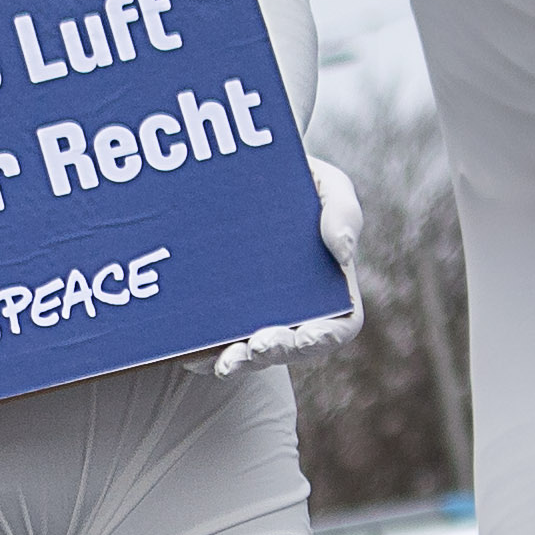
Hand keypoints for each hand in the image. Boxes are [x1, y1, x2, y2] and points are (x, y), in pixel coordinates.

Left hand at [208, 157, 366, 377]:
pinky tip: (190, 355)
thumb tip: (342, 250)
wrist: (239, 170)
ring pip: (250, 355)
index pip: (337, 327)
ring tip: (225, 361)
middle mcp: (292, 312)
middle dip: (275, 354)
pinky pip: (210, 346)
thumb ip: (344, 212)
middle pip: (290, 349)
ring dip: (239, 363)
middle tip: (256, 347)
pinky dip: (202, 355)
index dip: (324, 338)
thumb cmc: (295, 180)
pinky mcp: (217, 315)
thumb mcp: (327, 186)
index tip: (307, 336)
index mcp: (327, 290)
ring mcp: (253, 316)